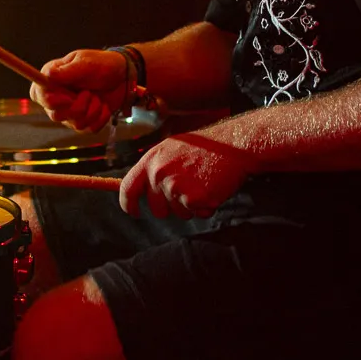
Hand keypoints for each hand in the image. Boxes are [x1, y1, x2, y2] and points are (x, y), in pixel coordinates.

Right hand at [29, 49, 128, 131]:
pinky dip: (101, 117)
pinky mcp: (84, 122)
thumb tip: (48, 75)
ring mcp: (70, 113)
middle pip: (55, 115)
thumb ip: (67, 72)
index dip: (49, 100)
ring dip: (93, 109)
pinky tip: (103, 105)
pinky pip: (90, 129)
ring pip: (76, 124)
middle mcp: (58, 98)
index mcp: (53, 79)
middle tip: (88, 92)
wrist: (123, 76)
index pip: (37, 95)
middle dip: (77, 106)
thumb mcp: (86, 63)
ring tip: (97, 95)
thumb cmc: (102, 64)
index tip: (67, 97)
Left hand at [118, 131, 254, 219]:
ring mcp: (175, 187)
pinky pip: (198, 214)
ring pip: (179, 213)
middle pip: (157, 209)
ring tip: (203, 183)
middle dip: (171, 207)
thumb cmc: (204, 147)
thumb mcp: (170, 150)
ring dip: (191, 206)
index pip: (128, 188)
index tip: (134, 212)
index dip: (128, 204)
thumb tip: (140, 188)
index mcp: (151, 160)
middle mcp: (159, 174)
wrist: (232, 144)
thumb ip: (154, 168)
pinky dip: (207, 207)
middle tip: (189, 189)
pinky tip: (213, 188)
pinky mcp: (193, 198)